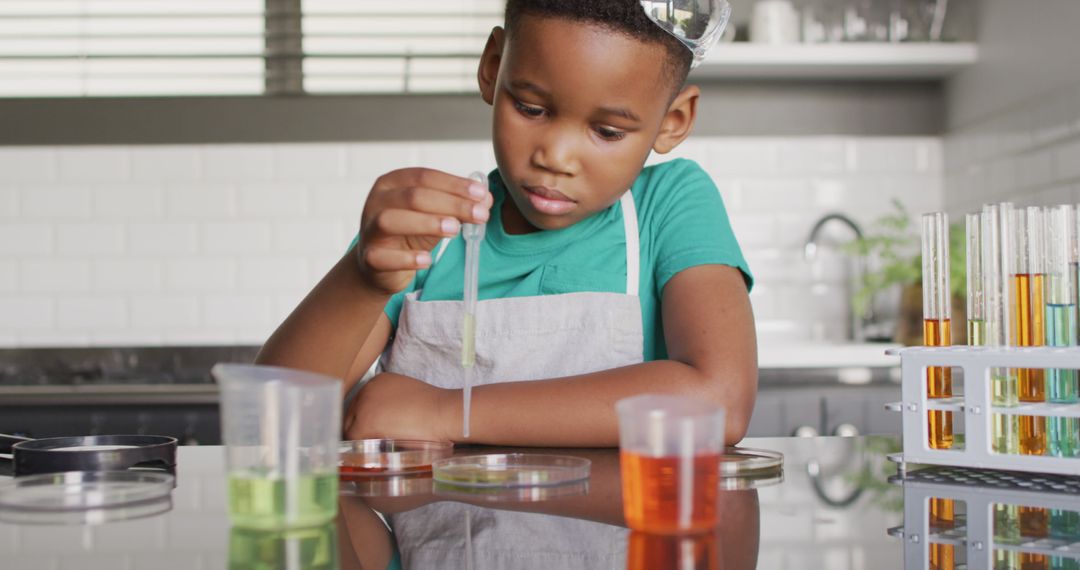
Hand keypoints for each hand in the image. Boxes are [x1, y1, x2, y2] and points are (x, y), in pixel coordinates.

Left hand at [344, 373, 454, 441]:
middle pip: (351, 416)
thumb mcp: (408, 397)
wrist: (444, 413)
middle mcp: (367, 388)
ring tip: (371, 452)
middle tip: (368, 447)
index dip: (363, 422)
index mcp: (378, 381)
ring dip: (359, 440)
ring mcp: (364, 404)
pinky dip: (361, 449)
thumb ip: (391, 404)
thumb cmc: (434, 410)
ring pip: (350, 429)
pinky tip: (373, 454)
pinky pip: (354, 440)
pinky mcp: (366, 421)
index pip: (359, 405)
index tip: (370, 434)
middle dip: (359, 431)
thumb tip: (382, 423)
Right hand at [357, 168, 492, 293]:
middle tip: (479, 214)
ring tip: (455, 229)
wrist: (381, 266)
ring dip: (426, 223)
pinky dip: (406, 259)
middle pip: (413, 197)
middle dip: (450, 204)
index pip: (424, 177)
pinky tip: (427, 261)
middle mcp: (377, 201)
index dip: (454, 184)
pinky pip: (383, 257)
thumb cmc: (410, 232)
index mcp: (393, 183)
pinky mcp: (369, 257)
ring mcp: (369, 229)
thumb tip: (485, 199)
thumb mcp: (434, 214)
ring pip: (391, 220)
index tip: (482, 195)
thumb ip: (456, 204)